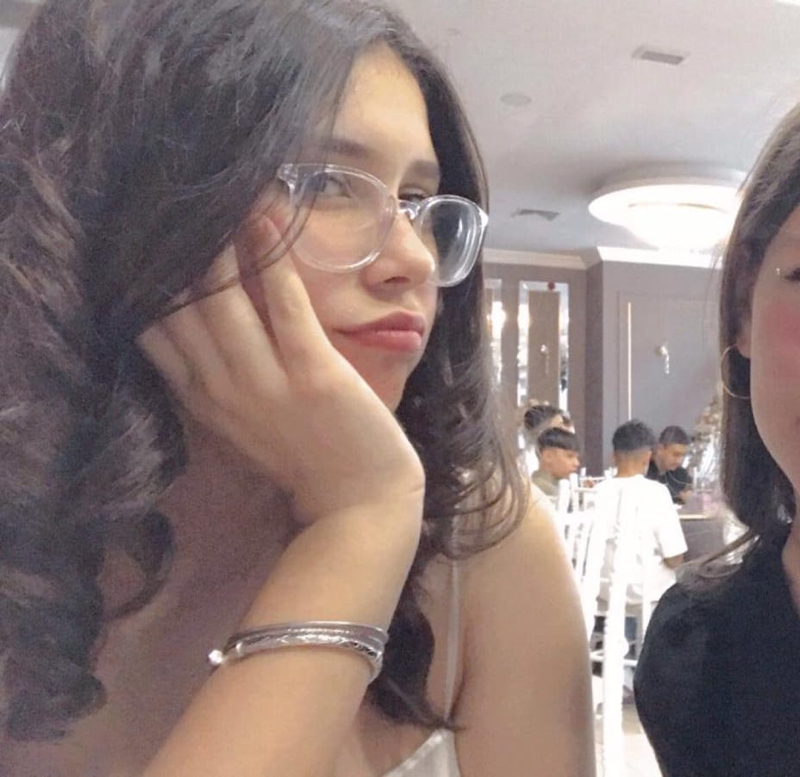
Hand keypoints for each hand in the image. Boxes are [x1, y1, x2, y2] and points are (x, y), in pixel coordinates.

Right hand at [136, 215, 424, 523]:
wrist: (360, 502)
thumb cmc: (304, 454)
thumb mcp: (243, 419)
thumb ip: (216, 374)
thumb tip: (197, 311)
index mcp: (202, 400)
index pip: (152, 332)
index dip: (144, 281)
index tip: (139, 234)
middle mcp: (222, 391)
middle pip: (179, 309)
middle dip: (170, 251)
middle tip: (166, 196)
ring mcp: (267, 385)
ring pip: (223, 302)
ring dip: (216, 244)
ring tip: (213, 194)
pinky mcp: (314, 375)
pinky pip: (285, 306)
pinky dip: (272, 260)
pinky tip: (264, 216)